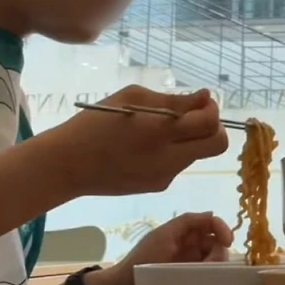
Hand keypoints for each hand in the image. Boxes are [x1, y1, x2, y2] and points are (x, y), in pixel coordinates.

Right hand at [39, 86, 228, 196]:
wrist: (68, 165)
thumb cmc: (96, 123)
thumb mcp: (133, 98)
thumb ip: (173, 101)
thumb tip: (204, 98)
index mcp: (162, 131)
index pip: (210, 123)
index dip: (212, 109)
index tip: (201, 101)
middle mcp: (170, 157)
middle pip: (217, 146)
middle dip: (213, 128)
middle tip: (195, 116)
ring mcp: (165, 175)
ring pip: (197, 155)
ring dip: (191, 140)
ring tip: (162, 130)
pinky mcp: (157, 186)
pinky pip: (177, 165)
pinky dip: (173, 152)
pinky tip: (146, 147)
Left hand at [87, 213, 234, 284]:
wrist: (126, 281)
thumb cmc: (144, 256)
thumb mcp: (164, 235)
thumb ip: (187, 222)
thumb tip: (211, 213)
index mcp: (183, 228)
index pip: (209, 221)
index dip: (222, 227)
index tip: (228, 241)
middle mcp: (189, 240)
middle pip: (215, 239)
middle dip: (219, 249)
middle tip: (214, 264)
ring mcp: (189, 255)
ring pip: (213, 254)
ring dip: (215, 262)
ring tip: (206, 273)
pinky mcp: (188, 270)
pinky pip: (206, 267)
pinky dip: (209, 271)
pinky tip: (203, 277)